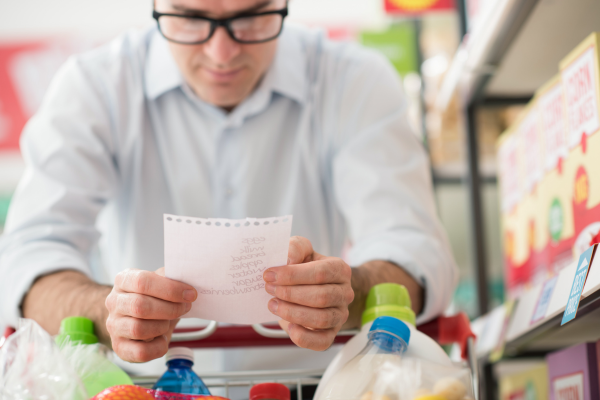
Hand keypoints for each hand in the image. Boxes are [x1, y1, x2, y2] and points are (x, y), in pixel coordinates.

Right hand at [105, 268, 196, 361]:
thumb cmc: (153, 297)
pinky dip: (158, 347)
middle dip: (170, 309)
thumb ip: (170, 277)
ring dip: (162, 326)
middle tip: (185, 307)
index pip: (142, 282)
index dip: (170, 289)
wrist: (139, 317)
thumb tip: (186, 276)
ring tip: (168, 322)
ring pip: (138, 329)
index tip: (190, 294)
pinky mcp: (119, 347)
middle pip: (140, 306)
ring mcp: (114, 326)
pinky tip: (163, 339)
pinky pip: (140, 352)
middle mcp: (114, 302)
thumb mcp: (161, 282)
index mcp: (124, 280)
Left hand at [263, 236, 353, 350]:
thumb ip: (295, 247)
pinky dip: (303, 337)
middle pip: (321, 297)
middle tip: (269, 289)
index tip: (269, 275)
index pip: (320, 273)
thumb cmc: (305, 267)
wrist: (313, 287)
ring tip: (273, 305)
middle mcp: (345, 293)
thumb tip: (288, 259)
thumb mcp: (301, 251)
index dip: (293, 275)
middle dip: (290, 294)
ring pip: (321, 319)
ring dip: (292, 313)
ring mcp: (339, 315)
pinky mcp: (331, 334)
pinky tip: (288, 326)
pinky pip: (321, 342)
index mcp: (339, 269)